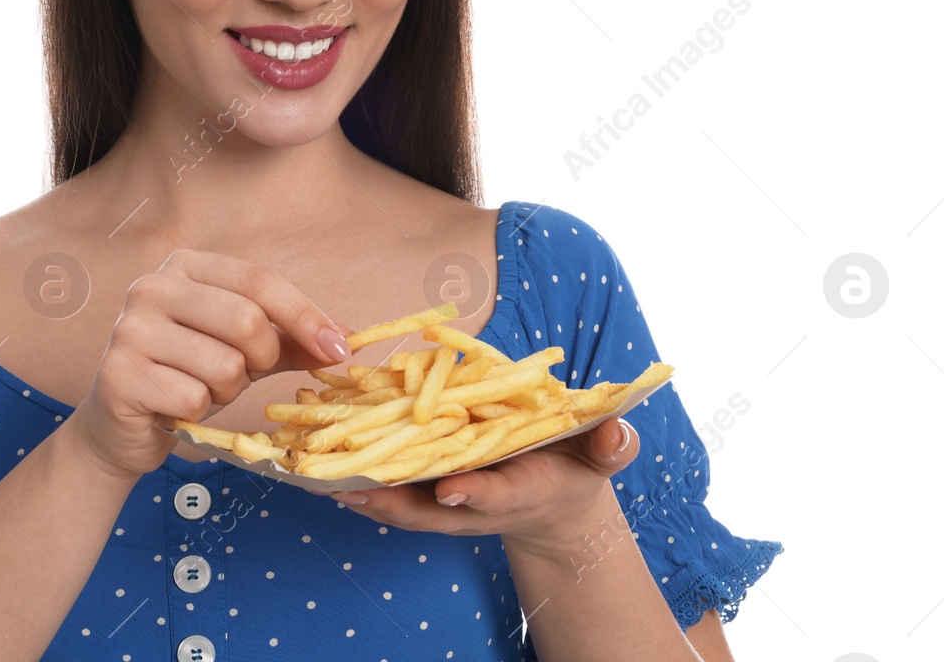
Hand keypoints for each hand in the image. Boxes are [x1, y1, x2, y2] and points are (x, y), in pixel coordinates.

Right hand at [68, 249, 351, 480]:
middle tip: (243, 376)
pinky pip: (193, 397)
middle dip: (261, 359)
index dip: (306, 316)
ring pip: (224, 364)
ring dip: (226, 391)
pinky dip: (197, 413)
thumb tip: (345, 340)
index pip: (260, 281)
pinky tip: (174, 408)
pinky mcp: (118, 373)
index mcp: (186, 266)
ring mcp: (129, 328)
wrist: (122, 427)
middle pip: (246, 319)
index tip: (339, 348)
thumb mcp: (243, 352)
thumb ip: (289, 341)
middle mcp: (152, 286)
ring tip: (199, 390)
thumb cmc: (186, 378)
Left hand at [327, 415, 640, 556]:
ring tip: (323, 480)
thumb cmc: (577, 466)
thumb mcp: (602, 455)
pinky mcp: (431, 492)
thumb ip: (610, 446)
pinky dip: (360, 484)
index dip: (476, 494)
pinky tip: (325, 469)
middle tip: (353, 489)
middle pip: (432, 510)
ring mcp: (451, 502)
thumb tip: (620, 433)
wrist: (555, 494)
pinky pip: (392, 492)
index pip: (498, 495)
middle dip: (394, 503)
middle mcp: (478, 502)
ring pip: (403, 506)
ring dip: (365, 496)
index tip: (452, 491)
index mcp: (521, 490)